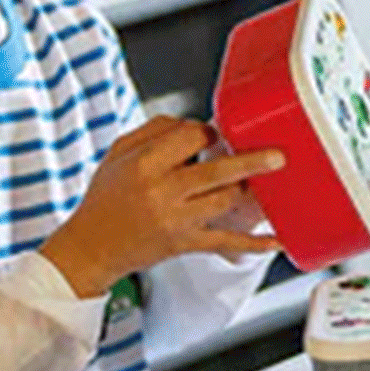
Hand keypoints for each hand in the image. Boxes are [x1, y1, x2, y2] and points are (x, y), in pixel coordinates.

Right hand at [44, 117, 283, 297]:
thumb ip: (155, 130)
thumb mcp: (118, 152)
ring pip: (225, 201)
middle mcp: (161, 192)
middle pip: (217, 172)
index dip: (207, 132)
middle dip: (252, 161)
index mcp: (144, 164)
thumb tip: (195, 122)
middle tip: (280, 156)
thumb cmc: (105, 197)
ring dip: (246, 190)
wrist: (89, 248)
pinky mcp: (184, 244)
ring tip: (261, 182)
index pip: (191, 137)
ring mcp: (175, 221)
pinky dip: (253, 243)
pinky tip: (277, 240)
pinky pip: (224, 242)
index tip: (211, 136)